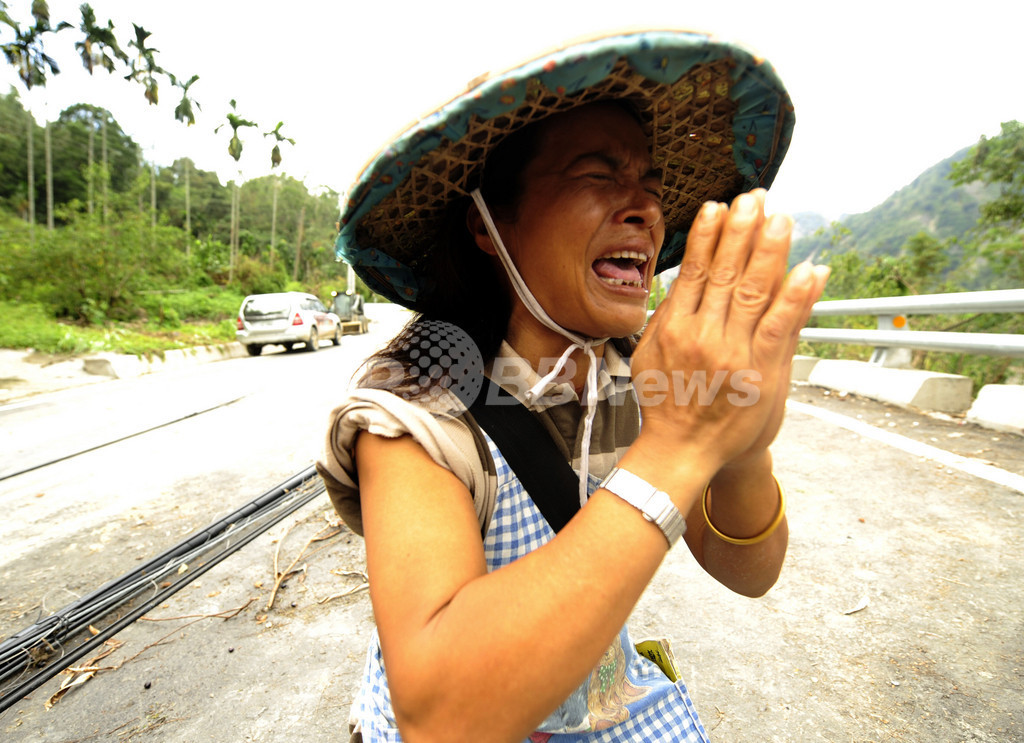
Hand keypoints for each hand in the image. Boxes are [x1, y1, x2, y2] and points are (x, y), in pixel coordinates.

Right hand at [631, 190, 828, 474]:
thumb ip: (666, 318)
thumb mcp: (650, 356)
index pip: (694, 270)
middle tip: (754, 198)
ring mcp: (731, 353)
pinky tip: (809, 269)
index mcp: (674, 328)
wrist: (682, 451)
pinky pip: (779, 327)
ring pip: (751, 291)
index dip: (707, 236)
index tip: (718, 206)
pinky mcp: (760, 372)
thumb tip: (680, 281)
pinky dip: (795, 297)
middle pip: (723, 272)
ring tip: (780, 218)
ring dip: (769, 251)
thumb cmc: (667, 403)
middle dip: (741, 231)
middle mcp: (701, 335)